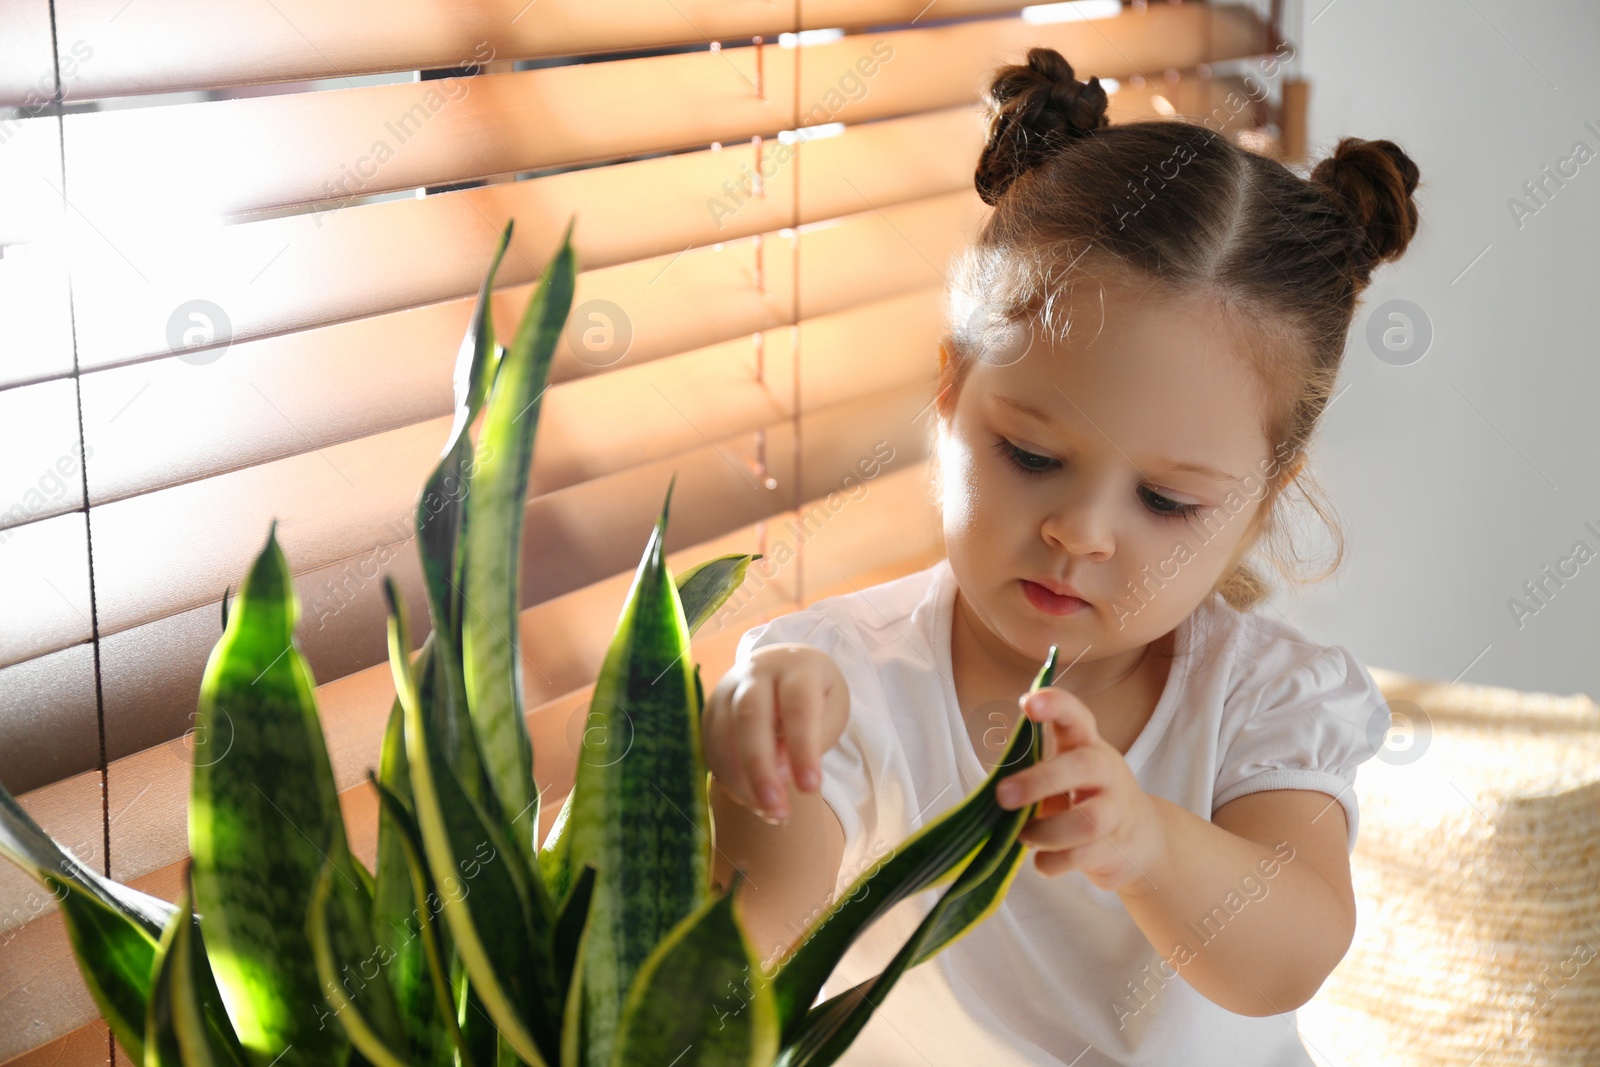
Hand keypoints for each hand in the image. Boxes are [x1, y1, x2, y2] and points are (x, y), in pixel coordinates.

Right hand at [704, 643, 849, 823]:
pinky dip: (727, 777)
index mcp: (797, 666)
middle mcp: (757, 671)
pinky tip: (749, 799)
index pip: (798, 707)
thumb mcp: (832, 707)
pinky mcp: (711, 707)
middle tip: (777, 809)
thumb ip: (815, 736)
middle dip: (761, 769)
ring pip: (724, 734)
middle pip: (750, 717)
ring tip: (767, 812)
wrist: (783, 665)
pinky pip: (711, 746)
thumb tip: (781, 772)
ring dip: (741, 780)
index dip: (802, 749)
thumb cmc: (816, 693)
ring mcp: (728, 688)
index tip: (811, 788)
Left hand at [994, 686, 1165, 892]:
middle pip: (1081, 766)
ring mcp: (1116, 810)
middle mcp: (1106, 771)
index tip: (1028, 703)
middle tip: (1002, 795)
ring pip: (1086, 821)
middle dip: (1038, 781)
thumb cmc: (1086, 796)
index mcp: (1087, 744)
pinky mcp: (1114, 847)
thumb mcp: (1066, 773)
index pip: (1076, 715)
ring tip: (1024, 835)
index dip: (1054, 705)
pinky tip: (1044, 859)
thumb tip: (994, 794)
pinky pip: (1077, 858)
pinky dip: (1051, 862)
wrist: (1141, 837)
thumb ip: (1034, 772)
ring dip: (1044, 833)